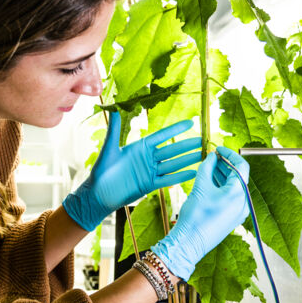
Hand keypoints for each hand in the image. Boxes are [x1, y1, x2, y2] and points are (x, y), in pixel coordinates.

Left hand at [63, 112, 200, 230]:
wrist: (98, 194)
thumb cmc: (101, 171)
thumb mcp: (109, 148)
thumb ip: (114, 129)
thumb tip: (113, 108)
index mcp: (139, 147)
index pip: (162, 136)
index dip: (176, 129)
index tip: (190, 122)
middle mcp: (147, 158)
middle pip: (171, 149)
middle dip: (187, 145)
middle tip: (203, 139)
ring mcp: (150, 171)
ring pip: (173, 164)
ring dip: (188, 159)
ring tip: (203, 154)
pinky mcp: (150, 185)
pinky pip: (168, 179)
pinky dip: (181, 176)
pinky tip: (194, 172)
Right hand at [151, 146, 249, 280]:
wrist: (189, 243)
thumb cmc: (195, 216)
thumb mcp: (200, 187)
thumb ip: (207, 167)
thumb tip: (211, 156)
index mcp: (239, 193)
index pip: (241, 166)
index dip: (229, 154)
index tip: (217, 149)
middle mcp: (243, 203)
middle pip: (238, 176)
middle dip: (224, 164)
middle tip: (211, 156)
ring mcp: (238, 212)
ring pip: (233, 187)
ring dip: (222, 175)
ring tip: (208, 167)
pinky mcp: (231, 218)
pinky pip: (230, 197)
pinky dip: (221, 187)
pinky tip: (209, 182)